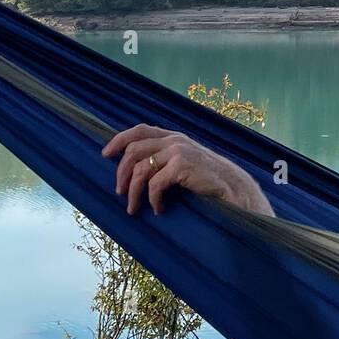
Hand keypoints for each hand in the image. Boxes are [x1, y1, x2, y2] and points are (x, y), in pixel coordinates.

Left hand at [101, 124, 274, 218]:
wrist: (232, 187)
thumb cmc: (207, 179)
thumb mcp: (186, 162)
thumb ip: (166, 157)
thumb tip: (136, 168)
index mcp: (173, 136)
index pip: (139, 130)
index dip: (119, 140)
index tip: (105, 154)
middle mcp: (174, 140)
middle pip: (133, 151)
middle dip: (122, 174)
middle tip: (120, 192)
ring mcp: (178, 151)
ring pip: (140, 170)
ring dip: (133, 192)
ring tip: (134, 208)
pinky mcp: (182, 165)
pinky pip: (155, 184)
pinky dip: (152, 200)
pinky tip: (159, 209)